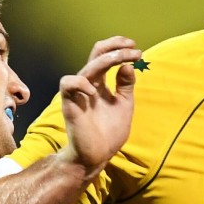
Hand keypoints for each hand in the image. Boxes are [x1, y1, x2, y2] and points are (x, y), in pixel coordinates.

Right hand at [58, 36, 141, 173]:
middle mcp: (89, 84)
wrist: (98, 156)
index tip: (135, 47)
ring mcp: (79, 94)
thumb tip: (128, 65)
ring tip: (123, 60)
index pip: (104, 55)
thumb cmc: (109, 132)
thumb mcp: (124, 105)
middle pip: (96, 54)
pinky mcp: (71, 105)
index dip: (118, 46)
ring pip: (88, 67)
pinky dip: (80, 82)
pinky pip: (68, 84)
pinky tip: (94, 90)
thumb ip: (126, 85)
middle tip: (133, 48)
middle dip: (115, 46)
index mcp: (100, 83)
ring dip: (107, 59)